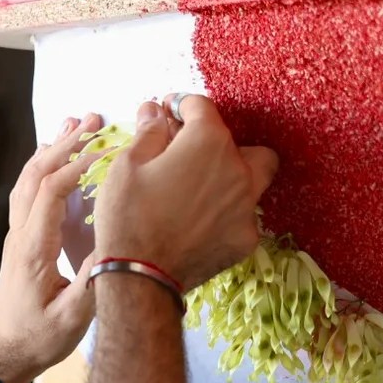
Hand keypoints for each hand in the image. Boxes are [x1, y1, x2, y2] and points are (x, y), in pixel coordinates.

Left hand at [0, 115, 104, 382]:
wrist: (6, 352)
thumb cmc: (40, 339)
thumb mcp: (72, 319)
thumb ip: (93, 285)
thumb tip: (117, 248)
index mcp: (33, 248)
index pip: (52, 191)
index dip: (79, 164)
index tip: (109, 149)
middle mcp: (21, 234)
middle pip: (37, 173)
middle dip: (66, 142)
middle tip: (95, 117)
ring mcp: (18, 234)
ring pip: (28, 177)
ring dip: (52, 147)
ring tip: (77, 122)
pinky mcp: (22, 239)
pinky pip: (30, 190)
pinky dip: (45, 164)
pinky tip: (59, 154)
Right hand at [94, 97, 278, 288]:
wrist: (140, 277)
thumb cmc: (128, 216)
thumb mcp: (128, 165)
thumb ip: (149, 132)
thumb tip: (155, 111)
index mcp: (208, 143)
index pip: (202, 107)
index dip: (180, 104)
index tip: (166, 111)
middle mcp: (238, 170)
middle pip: (241, 143)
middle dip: (219, 142)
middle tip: (190, 153)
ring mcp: (247, 207)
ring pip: (254, 179)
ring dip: (231, 176)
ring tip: (199, 188)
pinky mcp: (246, 239)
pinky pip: (244, 215)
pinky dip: (226, 212)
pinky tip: (199, 221)